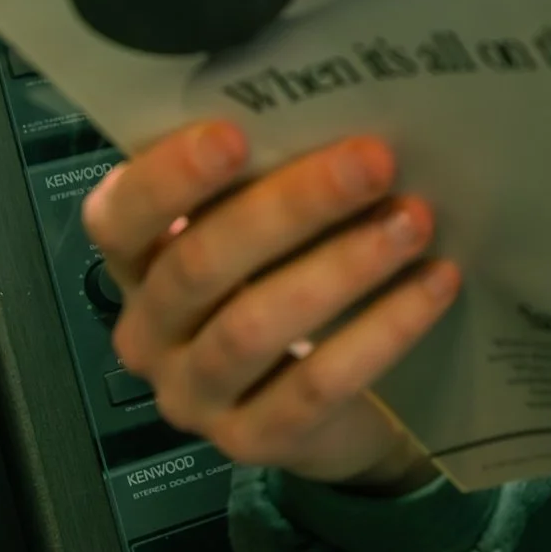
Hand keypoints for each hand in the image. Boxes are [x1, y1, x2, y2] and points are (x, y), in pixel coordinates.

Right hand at [81, 123, 458, 486]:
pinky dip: (381, 330)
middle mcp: (150, 334)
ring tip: (412, 221)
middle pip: (200, 264)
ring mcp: (196, 396)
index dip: (167, 176)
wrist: (338, 413)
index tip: (234, 134)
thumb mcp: (264, 233)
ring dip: (342, 266)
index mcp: (137, 265)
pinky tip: (433, 285)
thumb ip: (266, 182)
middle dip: (291, 206)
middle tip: (371, 160)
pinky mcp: (254, 442)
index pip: (117, 218)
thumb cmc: (290, 287)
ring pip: (255, 325)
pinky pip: (316, 384)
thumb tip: (339, 109)